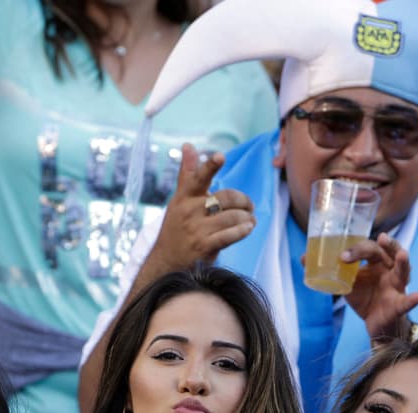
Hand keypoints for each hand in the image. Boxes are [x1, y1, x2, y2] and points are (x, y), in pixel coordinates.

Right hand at [137, 144, 255, 283]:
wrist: (166, 263)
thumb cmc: (176, 228)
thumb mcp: (178, 200)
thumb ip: (188, 174)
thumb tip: (188, 145)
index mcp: (184, 198)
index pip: (196, 178)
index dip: (209, 167)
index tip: (220, 156)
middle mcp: (189, 212)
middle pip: (225, 197)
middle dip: (243, 201)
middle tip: (250, 206)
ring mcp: (197, 230)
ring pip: (232, 217)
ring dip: (247, 218)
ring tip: (250, 220)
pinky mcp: (204, 247)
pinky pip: (230, 235)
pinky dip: (243, 230)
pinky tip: (248, 228)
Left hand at [341, 233, 417, 342]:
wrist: (375, 325)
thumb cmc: (364, 298)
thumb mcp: (347, 283)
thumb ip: (330, 271)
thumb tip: (303, 258)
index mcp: (377, 263)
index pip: (371, 248)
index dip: (357, 248)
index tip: (342, 256)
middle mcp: (389, 270)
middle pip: (389, 252)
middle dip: (384, 246)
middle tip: (381, 239)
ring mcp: (396, 287)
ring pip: (403, 271)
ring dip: (403, 263)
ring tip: (403, 255)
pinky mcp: (399, 305)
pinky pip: (406, 302)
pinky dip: (412, 300)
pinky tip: (417, 296)